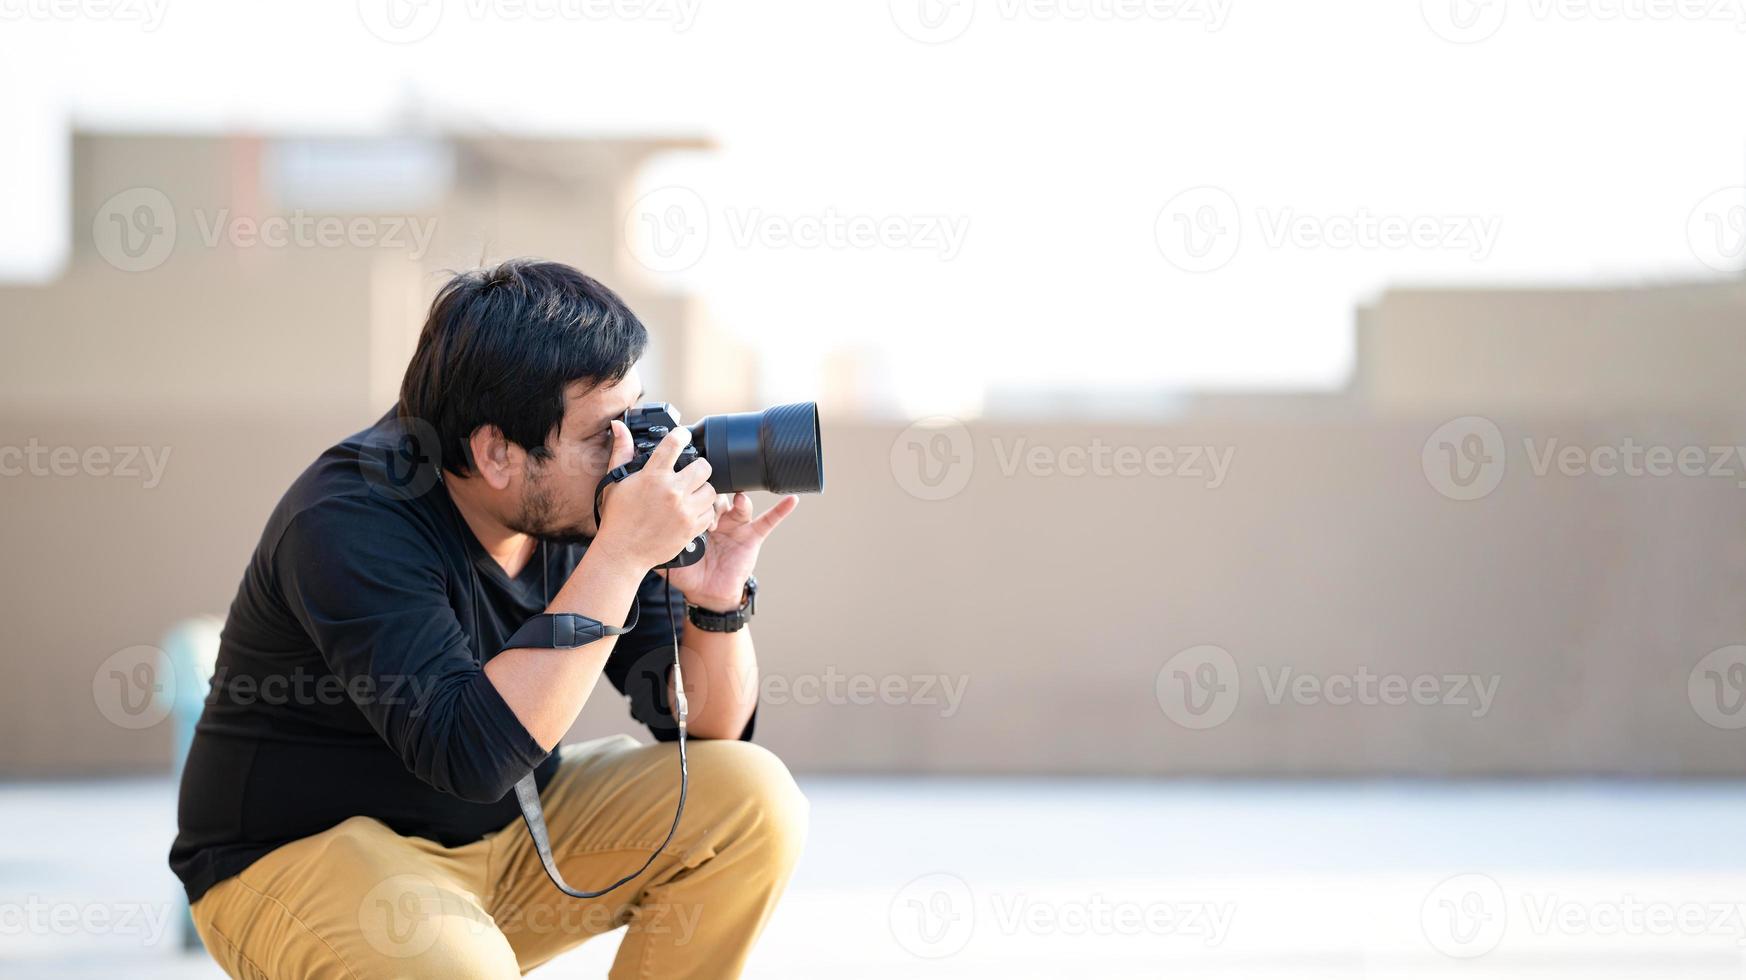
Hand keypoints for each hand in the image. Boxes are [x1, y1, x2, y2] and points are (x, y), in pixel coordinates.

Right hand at [593, 422, 718, 570]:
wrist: (622, 551)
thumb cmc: (618, 517)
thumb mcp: (615, 481)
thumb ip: (622, 451)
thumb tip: (619, 425)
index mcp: (653, 476)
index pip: (674, 443)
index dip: (681, 435)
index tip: (682, 436)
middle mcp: (672, 491)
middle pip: (703, 466)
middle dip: (698, 466)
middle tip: (691, 471)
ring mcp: (684, 511)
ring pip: (711, 490)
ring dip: (702, 489)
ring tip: (691, 493)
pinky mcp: (691, 528)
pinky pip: (710, 513)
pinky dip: (703, 511)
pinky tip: (691, 510)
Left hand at [661, 492, 798, 610]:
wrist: (708, 594)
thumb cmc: (691, 575)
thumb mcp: (669, 559)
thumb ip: (654, 546)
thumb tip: (633, 541)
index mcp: (697, 518)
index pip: (696, 496)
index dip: (694, 495)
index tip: (689, 499)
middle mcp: (717, 517)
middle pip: (718, 495)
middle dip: (714, 497)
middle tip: (709, 507)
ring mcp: (736, 525)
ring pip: (740, 504)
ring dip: (739, 501)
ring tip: (737, 503)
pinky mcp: (753, 537)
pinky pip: (769, 521)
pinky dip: (781, 510)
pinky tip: (791, 500)